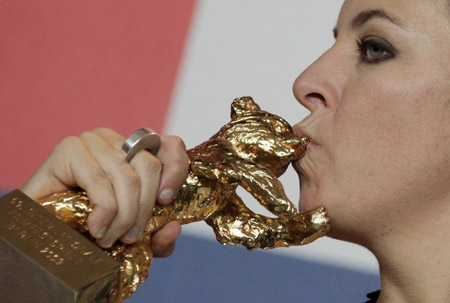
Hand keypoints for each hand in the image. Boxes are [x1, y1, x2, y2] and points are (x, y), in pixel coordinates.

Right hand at [21, 128, 188, 256]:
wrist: (43, 233)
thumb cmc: (88, 229)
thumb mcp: (133, 236)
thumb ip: (158, 236)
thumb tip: (175, 227)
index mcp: (137, 152)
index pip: (171, 146)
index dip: (177, 170)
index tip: (167, 202)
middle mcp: (116, 140)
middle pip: (150, 166)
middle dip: (144, 209)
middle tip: (130, 237)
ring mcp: (92, 141)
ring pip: (127, 177)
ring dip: (123, 216)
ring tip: (109, 239)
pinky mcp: (69, 149)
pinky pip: (100, 181)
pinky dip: (104, 211)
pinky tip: (96, 229)